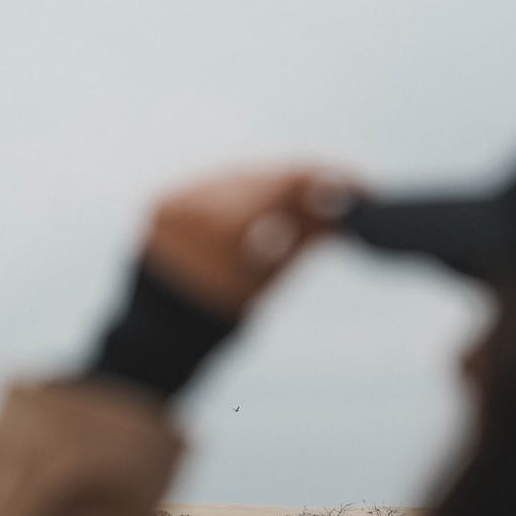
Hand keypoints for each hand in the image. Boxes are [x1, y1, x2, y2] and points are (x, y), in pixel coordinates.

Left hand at [143, 166, 364, 316]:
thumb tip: (348, 208)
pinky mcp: (161, 201)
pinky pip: (211, 186)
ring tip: (305, 199)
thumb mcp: (271, 277)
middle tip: (339, 189)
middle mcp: (192, 203)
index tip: (356, 184)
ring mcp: (172, 199)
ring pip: (238, 177)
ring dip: (273, 185)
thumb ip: (309, 235)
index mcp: (222, 227)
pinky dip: (240, 193)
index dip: (325, 179)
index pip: (285, 184)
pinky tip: (265, 201)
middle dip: (302, 183)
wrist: (159, 338)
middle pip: (263, 177)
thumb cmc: (221, 316)